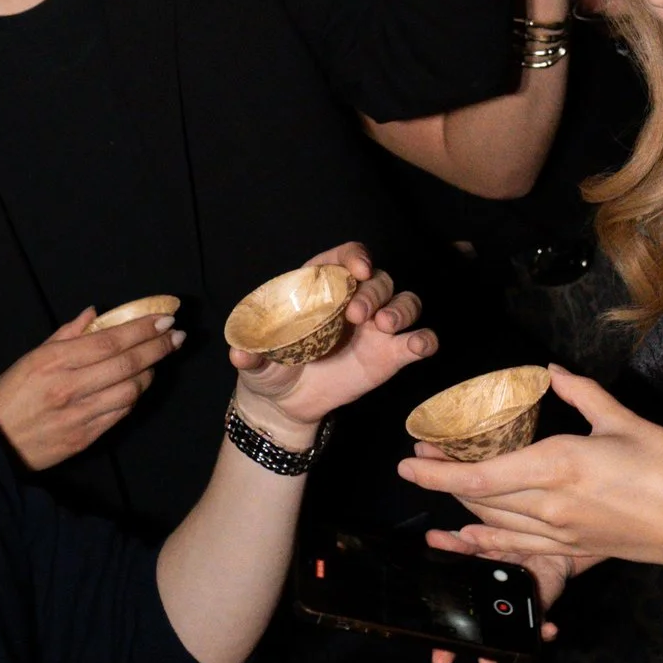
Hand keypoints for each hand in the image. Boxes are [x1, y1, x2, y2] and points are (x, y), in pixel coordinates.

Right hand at [0, 307, 179, 469]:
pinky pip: (120, 414)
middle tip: (176, 336)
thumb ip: (65, 335)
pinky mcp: (84, 438)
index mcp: (53, 361)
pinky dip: (134, 397)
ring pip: (130, 390)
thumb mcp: (28, 358)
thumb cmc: (7, 397)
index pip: (110, 340)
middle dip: (157, 347)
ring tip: (158, 360)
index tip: (164, 319)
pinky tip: (138, 386)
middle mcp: (69, 387)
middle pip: (127, 363)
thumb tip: (94, 313)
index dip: (142, 329)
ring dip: (150, 373)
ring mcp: (78, 415)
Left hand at [229, 241, 434, 443]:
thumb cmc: (270, 368)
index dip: (354, 256)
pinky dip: (423, 339)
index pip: (344, 257)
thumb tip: (239, 355)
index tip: (357, 270)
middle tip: (358, 314)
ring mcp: (376, 327)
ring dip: (402, 308)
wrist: (287, 405)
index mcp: (320, 288)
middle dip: (374, 291)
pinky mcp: (391, 355)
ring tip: (386, 326)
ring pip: (405, 301)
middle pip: (378, 279)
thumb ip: (250, 356)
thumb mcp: (255, 362)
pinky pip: (419, 339)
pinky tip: (416, 346)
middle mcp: (353, 300)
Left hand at [402, 362, 662, 575]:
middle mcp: (551, 507)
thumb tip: (552, 372)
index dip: (439, 472)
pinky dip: (490, 543)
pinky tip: (472, 540)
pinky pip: (521, 549)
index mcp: (559, 467)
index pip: (481, 476)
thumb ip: (582, 395)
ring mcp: (563, 536)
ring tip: (440, 492)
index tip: (409, 461)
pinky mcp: (578, 553)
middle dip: (444, 485)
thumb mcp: (625, 420)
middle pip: (480, 502)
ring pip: (496, 527)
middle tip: (419, 464)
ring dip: (463, 512)